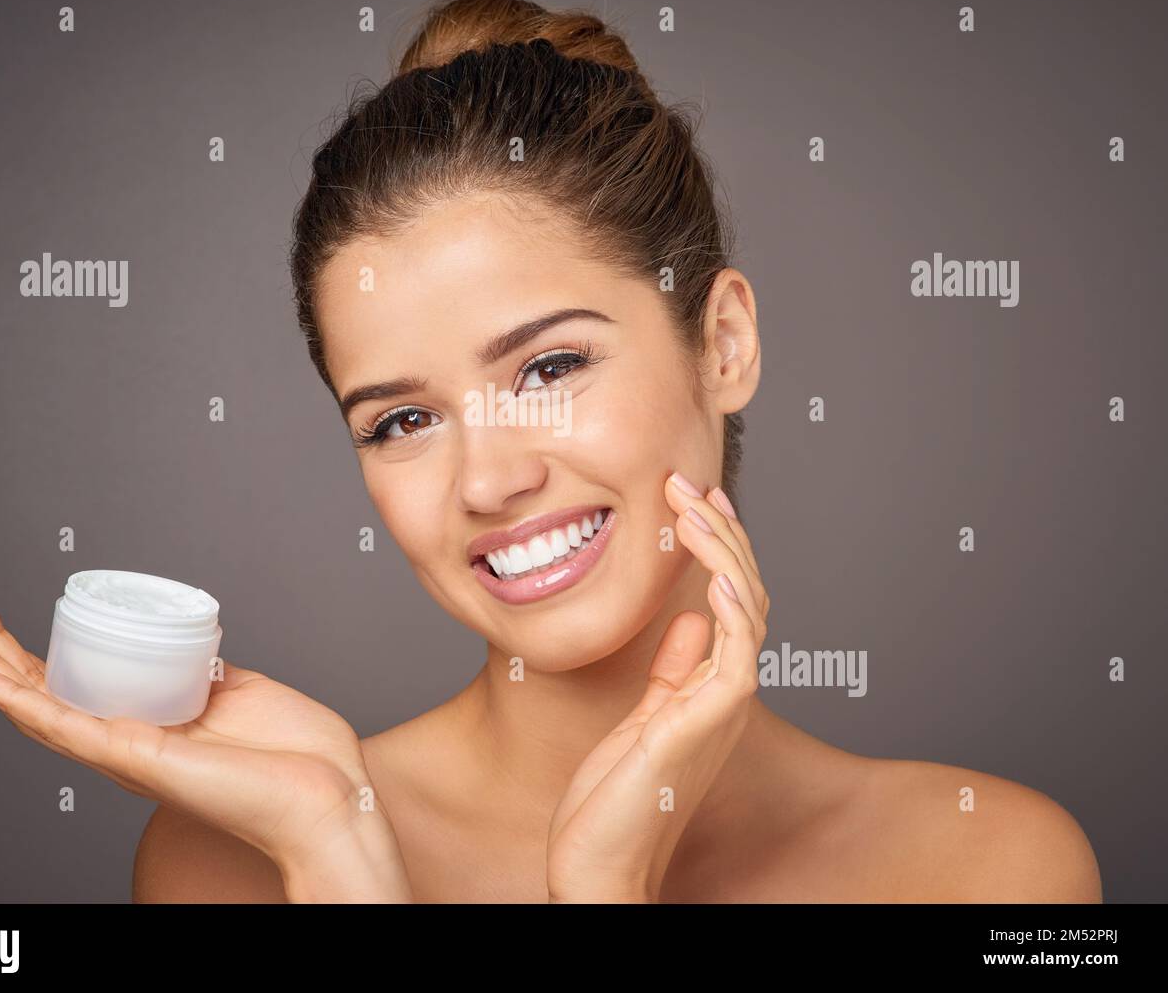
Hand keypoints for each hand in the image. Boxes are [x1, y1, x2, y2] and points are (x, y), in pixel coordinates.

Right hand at [0, 572, 412, 901]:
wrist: (327, 794)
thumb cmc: (293, 755)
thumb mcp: (237, 694)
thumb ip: (203, 674)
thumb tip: (192, 649)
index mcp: (144, 724)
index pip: (69, 681)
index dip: (28, 646)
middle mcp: (124, 741)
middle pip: (39, 688)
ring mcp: (125, 752)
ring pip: (36, 705)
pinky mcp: (135, 757)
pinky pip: (65, 728)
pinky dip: (18, 701)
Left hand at [545, 472, 770, 902]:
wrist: (600, 866)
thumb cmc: (613, 801)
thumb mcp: (643, 718)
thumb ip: (673, 670)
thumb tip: (691, 620)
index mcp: (709, 688)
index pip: (732, 602)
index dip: (719, 549)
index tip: (694, 504)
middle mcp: (725, 693)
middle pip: (747, 594)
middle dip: (721, 534)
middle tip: (690, 485)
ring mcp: (721, 707)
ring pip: (750, 610)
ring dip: (725, 551)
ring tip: (693, 505)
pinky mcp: (708, 720)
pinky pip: (738, 650)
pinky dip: (734, 603)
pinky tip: (716, 567)